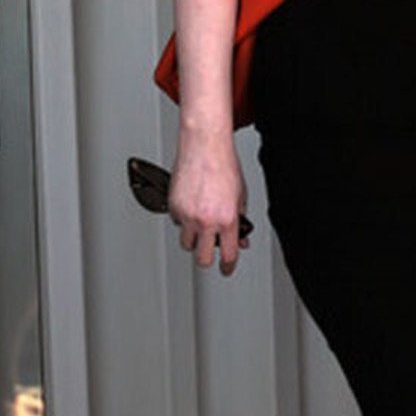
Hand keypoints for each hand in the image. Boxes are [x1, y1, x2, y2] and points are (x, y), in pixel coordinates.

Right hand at [168, 133, 248, 275]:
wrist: (205, 146)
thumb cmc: (225, 166)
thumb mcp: (241, 196)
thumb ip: (240, 220)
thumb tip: (240, 238)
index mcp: (227, 219)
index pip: (228, 255)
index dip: (228, 266)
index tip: (227, 269)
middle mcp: (206, 220)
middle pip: (202, 259)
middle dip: (207, 258)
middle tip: (211, 250)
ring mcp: (188, 215)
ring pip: (187, 243)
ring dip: (194, 239)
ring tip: (202, 223)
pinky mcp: (174, 207)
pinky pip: (178, 223)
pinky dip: (184, 220)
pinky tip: (192, 205)